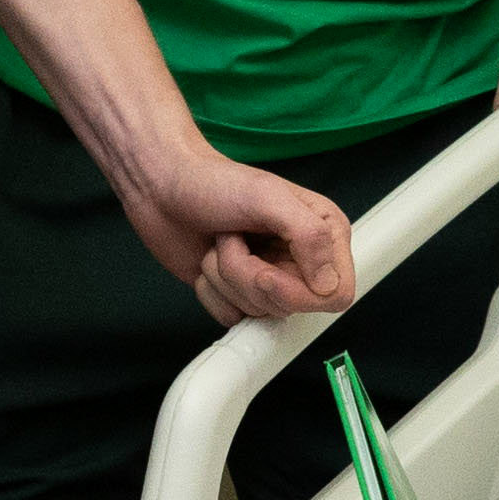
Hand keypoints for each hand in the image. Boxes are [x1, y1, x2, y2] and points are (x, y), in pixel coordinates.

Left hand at [113, 130, 353, 327]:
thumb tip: (328, 284)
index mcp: (322, 232)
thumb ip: (310, 236)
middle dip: (250, 278)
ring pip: (259, 313)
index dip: (300, 293)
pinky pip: (232, 318)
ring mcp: (268, 277)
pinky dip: (211, 292)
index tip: (266, 274)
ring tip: (220, 242)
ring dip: (227, 279)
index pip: (336, 293)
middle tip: (234, 240)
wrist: (162, 186)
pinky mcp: (237, 291)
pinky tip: (207, 260)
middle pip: (292, 306)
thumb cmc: (213, 181)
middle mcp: (299, 259)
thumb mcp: (268, 197)